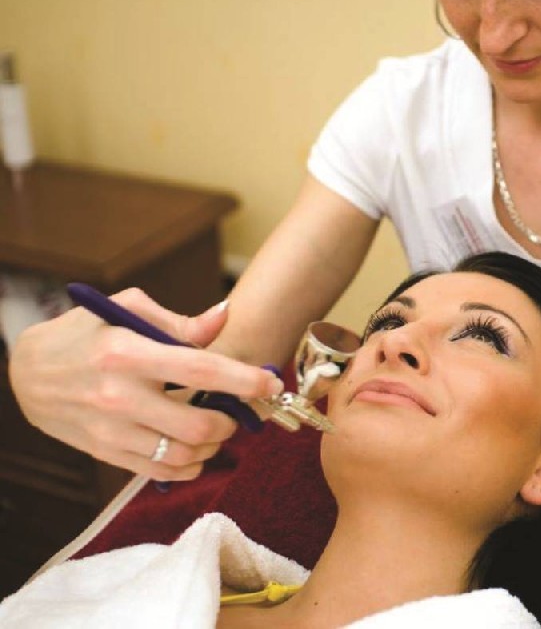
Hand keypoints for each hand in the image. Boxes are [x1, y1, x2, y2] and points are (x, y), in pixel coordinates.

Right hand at [8, 288, 283, 480]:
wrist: (27, 371)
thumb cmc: (84, 333)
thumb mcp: (127, 310)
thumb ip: (180, 322)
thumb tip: (224, 317)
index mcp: (128, 352)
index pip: (200, 370)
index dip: (244, 379)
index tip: (272, 382)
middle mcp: (118, 394)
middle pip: (198, 424)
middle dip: (232, 421)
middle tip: (238, 412)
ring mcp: (110, 429)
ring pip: (183, 453)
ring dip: (213, 445)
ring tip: (217, 429)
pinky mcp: (104, 452)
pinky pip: (159, 471)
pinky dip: (189, 466)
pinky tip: (197, 450)